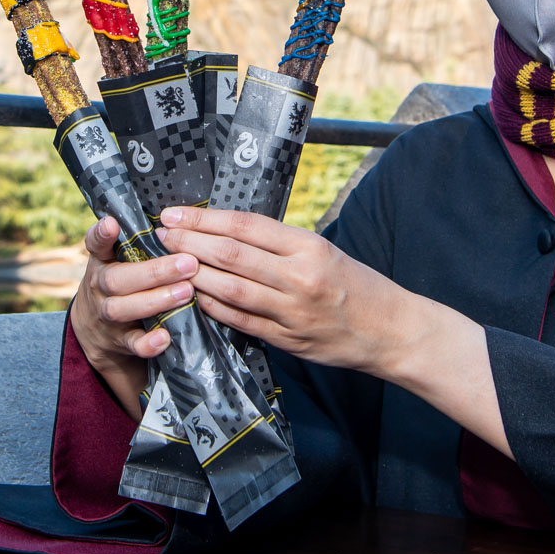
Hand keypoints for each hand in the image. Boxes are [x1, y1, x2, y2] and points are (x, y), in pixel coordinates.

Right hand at [70, 215, 197, 417]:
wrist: (96, 330)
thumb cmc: (123, 280)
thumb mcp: (121, 259)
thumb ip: (140, 241)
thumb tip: (180, 217)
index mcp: (102, 260)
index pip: (95, 243)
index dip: (101, 234)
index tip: (112, 223)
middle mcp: (100, 286)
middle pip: (116, 279)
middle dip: (154, 271)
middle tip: (189, 263)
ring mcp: (107, 315)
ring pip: (123, 309)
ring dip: (156, 300)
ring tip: (187, 291)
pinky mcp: (119, 341)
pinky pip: (132, 344)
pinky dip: (148, 343)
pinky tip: (166, 336)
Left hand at [158, 205, 510, 456]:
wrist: (394, 330)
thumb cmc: (357, 285)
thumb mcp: (324, 251)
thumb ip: (281, 244)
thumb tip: (229, 230)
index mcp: (309, 246)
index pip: (246, 226)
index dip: (205, 218)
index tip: (176, 213)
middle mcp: (300, 277)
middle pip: (233, 254)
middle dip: (190, 241)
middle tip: (161, 232)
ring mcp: (294, 312)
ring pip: (232, 289)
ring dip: (195, 275)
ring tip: (168, 262)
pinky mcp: (290, 340)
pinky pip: (243, 322)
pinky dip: (215, 308)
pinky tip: (194, 297)